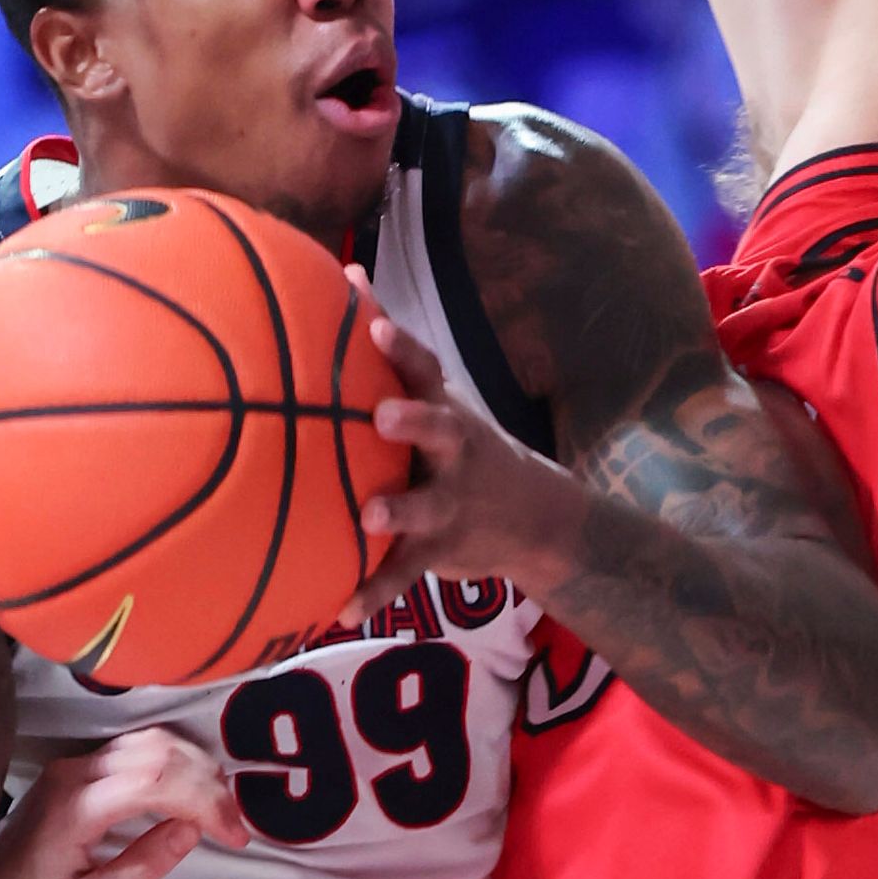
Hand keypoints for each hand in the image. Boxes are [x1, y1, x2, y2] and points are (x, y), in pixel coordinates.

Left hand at [0, 729, 251, 878]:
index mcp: (74, 808)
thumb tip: (191, 830)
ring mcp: (74, 765)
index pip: (154, 780)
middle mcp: (74, 773)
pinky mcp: (78, 768)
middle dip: (209, 784)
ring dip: (196, 769)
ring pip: (151, 741)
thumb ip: (142, 867)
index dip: (204, 801)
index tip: (235, 836)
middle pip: (159, 751)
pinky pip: (138, 749)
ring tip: (220, 812)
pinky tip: (194, 794)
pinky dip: (176, 764)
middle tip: (234, 827)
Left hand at [361, 294, 571, 590]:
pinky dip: (376, 590)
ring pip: (426, 507)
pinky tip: (341, 608)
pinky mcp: (443, 549)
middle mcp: (453, 453)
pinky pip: (406, 573)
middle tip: (382, 416)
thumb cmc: (460, 446)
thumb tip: (346, 270)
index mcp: (445, 412)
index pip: (425, 370)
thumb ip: (390, 347)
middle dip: (414, 421)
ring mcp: (451, 502)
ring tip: (370, 514)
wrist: (536, 520)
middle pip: (440, 430)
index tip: (372, 323)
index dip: (402, 346)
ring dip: (400, 510)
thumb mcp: (437, 396)